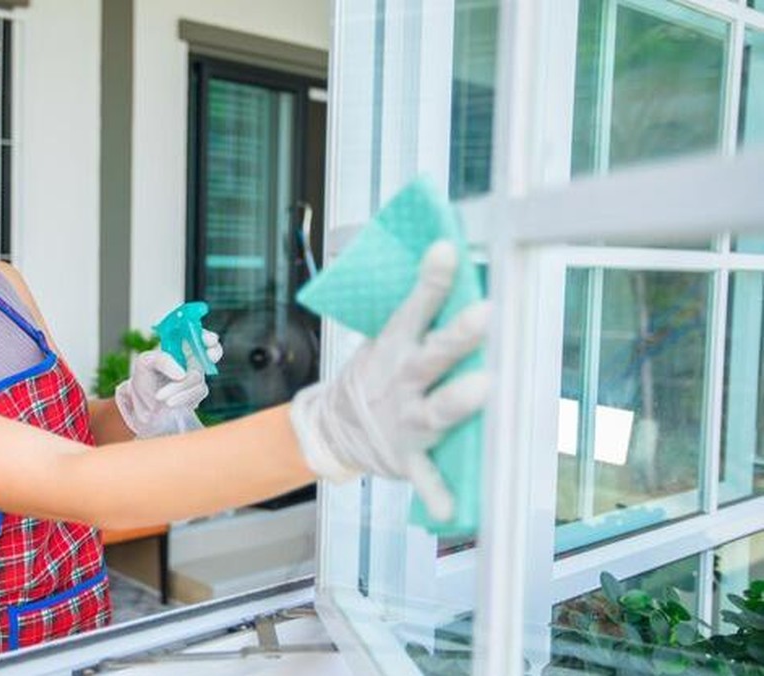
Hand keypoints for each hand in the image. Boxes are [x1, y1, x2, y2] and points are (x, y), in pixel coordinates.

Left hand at [114, 330, 223, 436]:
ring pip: (199, 378)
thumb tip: (182, 374)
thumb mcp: (145, 363)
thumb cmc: (145, 378)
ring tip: (160, 396)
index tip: (208, 340)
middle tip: (209, 355)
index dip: (206, 336)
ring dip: (180, 388)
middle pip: (213, 351)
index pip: (198, 335)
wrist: (143, 404)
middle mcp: (191, 360)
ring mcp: (196, 377)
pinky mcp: (197, 394)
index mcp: (179, 346)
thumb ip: (162, 360)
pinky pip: (197, 394)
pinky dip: (182, 398)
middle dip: (213, 352)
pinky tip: (169, 403)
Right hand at [288, 241, 489, 520]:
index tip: (447, 248)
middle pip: (432, 356)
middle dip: (457, 337)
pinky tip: (451, 511)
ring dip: (458, 401)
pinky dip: (436, 494)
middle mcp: (401, 382)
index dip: (431, 279)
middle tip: (485, 314)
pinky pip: (425, 477)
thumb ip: (419, 316)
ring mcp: (403, 421)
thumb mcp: (384, 342)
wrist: (332, 431)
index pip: (415, 308)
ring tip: (485, 389)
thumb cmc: (374, 378)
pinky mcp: (407, 458)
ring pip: (436, 410)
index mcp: (394, 349)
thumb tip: (452, 261)